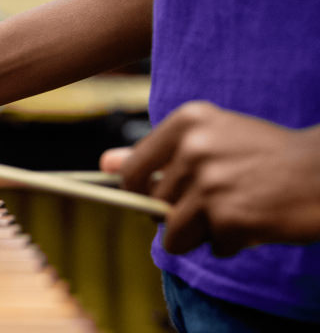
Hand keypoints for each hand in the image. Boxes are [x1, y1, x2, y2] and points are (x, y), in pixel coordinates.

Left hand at [114, 101, 319, 255]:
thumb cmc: (265, 156)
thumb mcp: (211, 140)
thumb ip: (154, 154)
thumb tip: (103, 164)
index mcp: (187, 122)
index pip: (132, 172)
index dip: (141, 193)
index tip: (158, 198)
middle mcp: (194, 147)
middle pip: (154, 207)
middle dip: (182, 215)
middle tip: (219, 201)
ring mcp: (210, 181)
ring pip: (175, 234)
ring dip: (204, 235)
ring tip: (234, 214)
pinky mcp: (229, 214)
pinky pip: (213, 247)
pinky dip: (233, 244)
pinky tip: (256, 222)